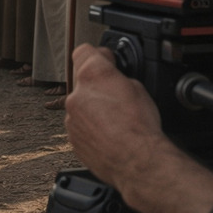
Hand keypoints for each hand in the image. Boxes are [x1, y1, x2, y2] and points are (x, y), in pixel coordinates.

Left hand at [64, 44, 165, 191]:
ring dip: (94, 109)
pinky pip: (80, 126)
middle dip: (97, 86)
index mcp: (93, 75)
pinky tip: (111, 134)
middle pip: (82, 81)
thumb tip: (114, 76)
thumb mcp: (138, 88)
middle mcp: (77, 93)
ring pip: (81, 105)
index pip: (84, 51)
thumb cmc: (140, 127)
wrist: (136, 161)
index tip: (107, 61)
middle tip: (116, 95)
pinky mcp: (72, 136)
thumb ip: (119, 77)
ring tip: (116, 120)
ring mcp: (72, 116)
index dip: (98, 56)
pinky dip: (92, 127)